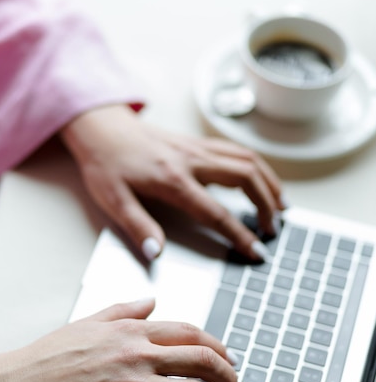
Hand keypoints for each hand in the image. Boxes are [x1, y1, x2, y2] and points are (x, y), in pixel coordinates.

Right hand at [0, 299, 242, 381]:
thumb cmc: (50, 356)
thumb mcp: (89, 321)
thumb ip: (125, 309)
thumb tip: (151, 300)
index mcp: (132, 332)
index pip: (190, 333)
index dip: (218, 347)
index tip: (228, 359)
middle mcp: (138, 356)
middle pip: (202, 360)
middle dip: (229, 376)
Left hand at [61, 105, 284, 260]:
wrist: (101, 128)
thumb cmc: (105, 164)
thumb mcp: (112, 199)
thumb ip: (137, 226)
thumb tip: (157, 253)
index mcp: (173, 180)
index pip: (217, 212)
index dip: (240, 235)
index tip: (257, 252)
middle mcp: (192, 160)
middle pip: (245, 178)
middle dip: (266, 205)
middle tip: (273, 229)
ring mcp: (197, 148)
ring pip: (247, 159)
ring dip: (268, 182)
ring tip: (281, 205)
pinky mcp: (197, 142)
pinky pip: (236, 151)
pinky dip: (256, 165)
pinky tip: (260, 179)